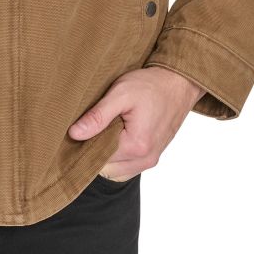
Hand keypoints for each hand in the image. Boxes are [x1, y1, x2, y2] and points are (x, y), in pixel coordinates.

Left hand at [68, 66, 205, 180]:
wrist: (178, 83)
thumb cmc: (151, 85)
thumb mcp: (121, 93)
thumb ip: (97, 116)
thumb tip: (74, 134)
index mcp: (136, 146)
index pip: (96, 158)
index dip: (83, 144)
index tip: (79, 129)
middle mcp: (145, 159)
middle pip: (105, 168)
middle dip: (94, 151)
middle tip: (91, 127)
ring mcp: (150, 160)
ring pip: (115, 170)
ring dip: (106, 155)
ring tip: (104, 130)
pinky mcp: (152, 157)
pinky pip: (127, 167)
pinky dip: (117, 157)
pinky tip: (114, 137)